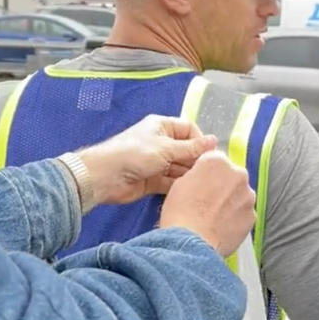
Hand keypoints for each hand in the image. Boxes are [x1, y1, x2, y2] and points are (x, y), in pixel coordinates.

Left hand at [77, 115, 217, 204]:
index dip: (200, 141)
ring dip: (189, 175)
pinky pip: (170, 182)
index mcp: (161, 126)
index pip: (189, 130)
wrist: (105, 176)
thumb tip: (214, 141)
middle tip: (211, 174)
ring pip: (179, 168)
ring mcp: (156, 163)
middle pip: (186, 151)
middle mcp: (160, 143)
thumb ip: (191, 148)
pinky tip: (191, 192)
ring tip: (204, 185)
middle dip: (196, 161)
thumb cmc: (134, 154)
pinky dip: (179, 186)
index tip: (211, 156)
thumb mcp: (166, 148)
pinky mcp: (152, 180)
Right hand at [159, 151, 255, 256]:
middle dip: (222, 185)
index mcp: (216, 162)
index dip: (206, 172)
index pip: (214, 158)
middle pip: (231, 175)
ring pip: (239, 194)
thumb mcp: (179, 184)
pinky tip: (220, 225)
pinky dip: (235, 217)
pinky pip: (244, 212)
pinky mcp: (252, 216)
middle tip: (206, 200)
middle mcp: (236, 174)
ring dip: (230, 201)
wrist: (191, 242)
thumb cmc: (181, 214)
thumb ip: (196, 175)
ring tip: (212, 215)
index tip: (201, 181)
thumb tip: (200, 178)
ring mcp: (247, 196)